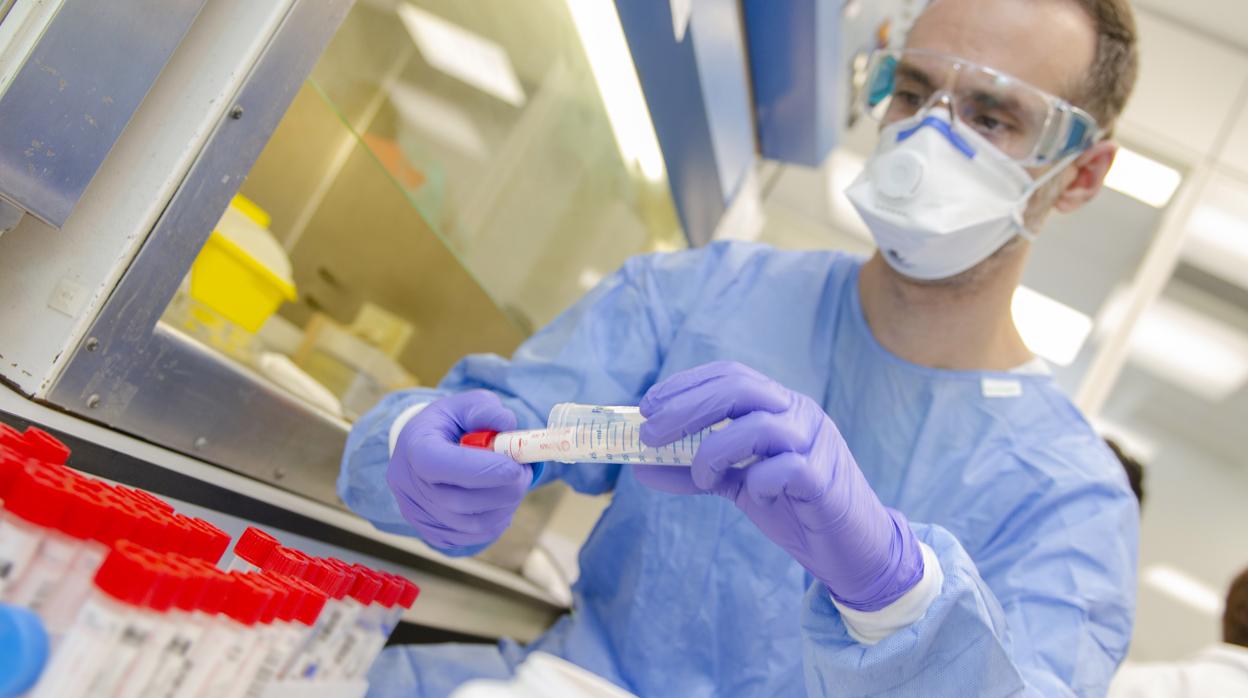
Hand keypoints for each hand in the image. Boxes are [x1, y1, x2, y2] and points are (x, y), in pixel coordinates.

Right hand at [386, 391, 532, 550]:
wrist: (423, 448)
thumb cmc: (449, 425)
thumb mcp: (465, 405)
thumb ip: (486, 410)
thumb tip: (507, 425)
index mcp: (414, 446)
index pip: (439, 465)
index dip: (481, 470)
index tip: (514, 467)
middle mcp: (408, 484)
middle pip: (457, 501)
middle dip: (502, 490)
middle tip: (524, 474)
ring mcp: (416, 513)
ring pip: (468, 524)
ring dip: (503, 507)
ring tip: (514, 485)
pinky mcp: (430, 531)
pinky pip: (469, 538)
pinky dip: (493, 523)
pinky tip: (500, 502)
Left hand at [635, 361, 923, 609]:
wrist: (850, 549)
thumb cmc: (793, 508)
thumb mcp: (737, 486)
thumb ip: (697, 472)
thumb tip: (642, 469)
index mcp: (779, 405)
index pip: (730, 374)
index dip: (686, 385)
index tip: (647, 405)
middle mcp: (800, 413)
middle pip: (739, 389)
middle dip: (687, 408)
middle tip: (650, 435)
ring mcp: (817, 443)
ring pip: (760, 425)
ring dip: (716, 450)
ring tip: (700, 477)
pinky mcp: (826, 479)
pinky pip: (786, 468)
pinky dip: (759, 480)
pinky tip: (754, 497)